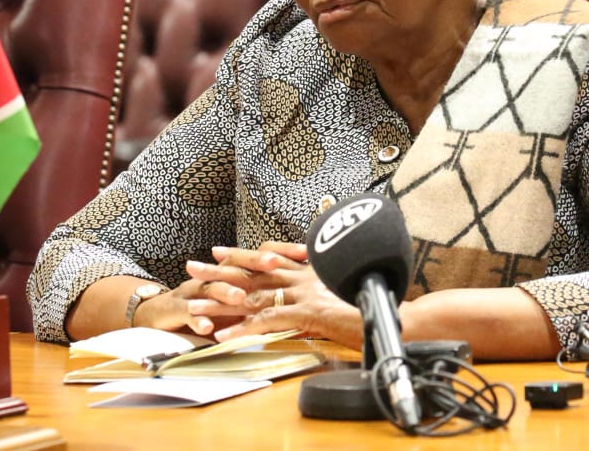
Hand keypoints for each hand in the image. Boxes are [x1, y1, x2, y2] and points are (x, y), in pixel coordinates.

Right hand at [135, 242, 309, 335]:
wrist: (161, 313)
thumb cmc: (208, 306)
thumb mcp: (239, 299)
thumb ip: (267, 296)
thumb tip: (305, 294)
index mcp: (232, 272)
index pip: (258, 254)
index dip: (280, 250)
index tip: (305, 252)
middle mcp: (215, 277)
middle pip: (236, 264)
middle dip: (255, 262)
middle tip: (274, 263)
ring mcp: (195, 292)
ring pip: (212, 288)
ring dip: (226, 292)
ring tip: (241, 297)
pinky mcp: (176, 311)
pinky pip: (188, 315)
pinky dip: (198, 321)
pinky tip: (207, 329)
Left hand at [188, 242, 366, 349]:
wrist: (397, 316)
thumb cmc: (374, 305)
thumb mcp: (342, 293)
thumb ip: (323, 291)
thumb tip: (311, 298)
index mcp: (311, 271)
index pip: (269, 258)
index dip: (242, 255)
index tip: (218, 252)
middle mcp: (304, 277)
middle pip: (253, 271)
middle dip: (218, 269)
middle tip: (191, 266)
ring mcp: (305, 293)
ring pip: (253, 294)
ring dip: (221, 301)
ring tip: (193, 305)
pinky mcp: (309, 312)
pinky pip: (268, 320)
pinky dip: (243, 330)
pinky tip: (224, 337)